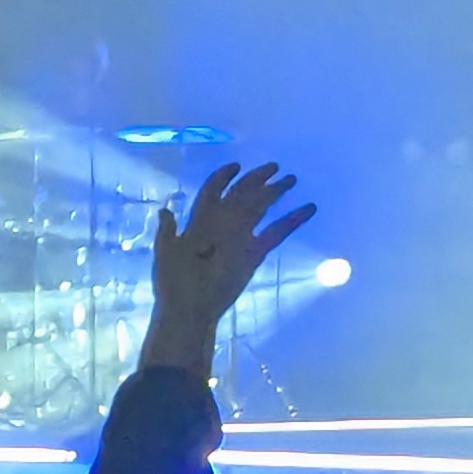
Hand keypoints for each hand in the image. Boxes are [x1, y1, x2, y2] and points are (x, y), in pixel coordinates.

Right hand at [140, 161, 313, 375]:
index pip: (213, 189)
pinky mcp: (255, 253)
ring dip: (277, 189)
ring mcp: (241, 236)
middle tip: (273, 165)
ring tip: (291, 178)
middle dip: (258, 176)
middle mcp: (223, 221)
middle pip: (243, 192)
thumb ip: (167, 229)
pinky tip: (310, 208)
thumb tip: (165, 210)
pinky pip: (279, 231)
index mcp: (199, 219)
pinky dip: (295, 218)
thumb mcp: (163, 252)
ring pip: (262, 204)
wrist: (191, 308)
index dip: (224, 175)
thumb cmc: (172, 283)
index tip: (236, 165)